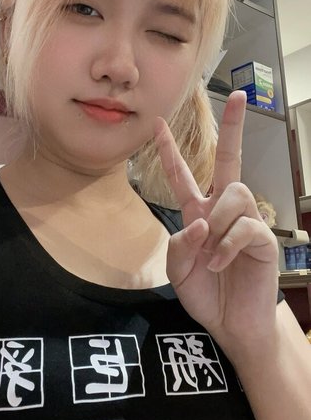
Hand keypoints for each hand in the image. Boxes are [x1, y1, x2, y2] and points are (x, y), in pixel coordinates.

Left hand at [156, 91, 278, 356]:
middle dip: (234, 128)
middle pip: (228, 160)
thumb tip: (200, 222)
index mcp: (198, 213)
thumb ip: (179, 244)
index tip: (157, 124)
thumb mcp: (177, 270)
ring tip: (211, 255)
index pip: (183, 176)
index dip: (169, 151)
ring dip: (217, 224)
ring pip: (234, 194)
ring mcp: (245, 222)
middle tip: (239, 95)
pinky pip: (245, 228)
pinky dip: (227, 246)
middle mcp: (223, 211)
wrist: (231, 324)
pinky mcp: (263, 239)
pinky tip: (221, 264)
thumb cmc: (205, 294)